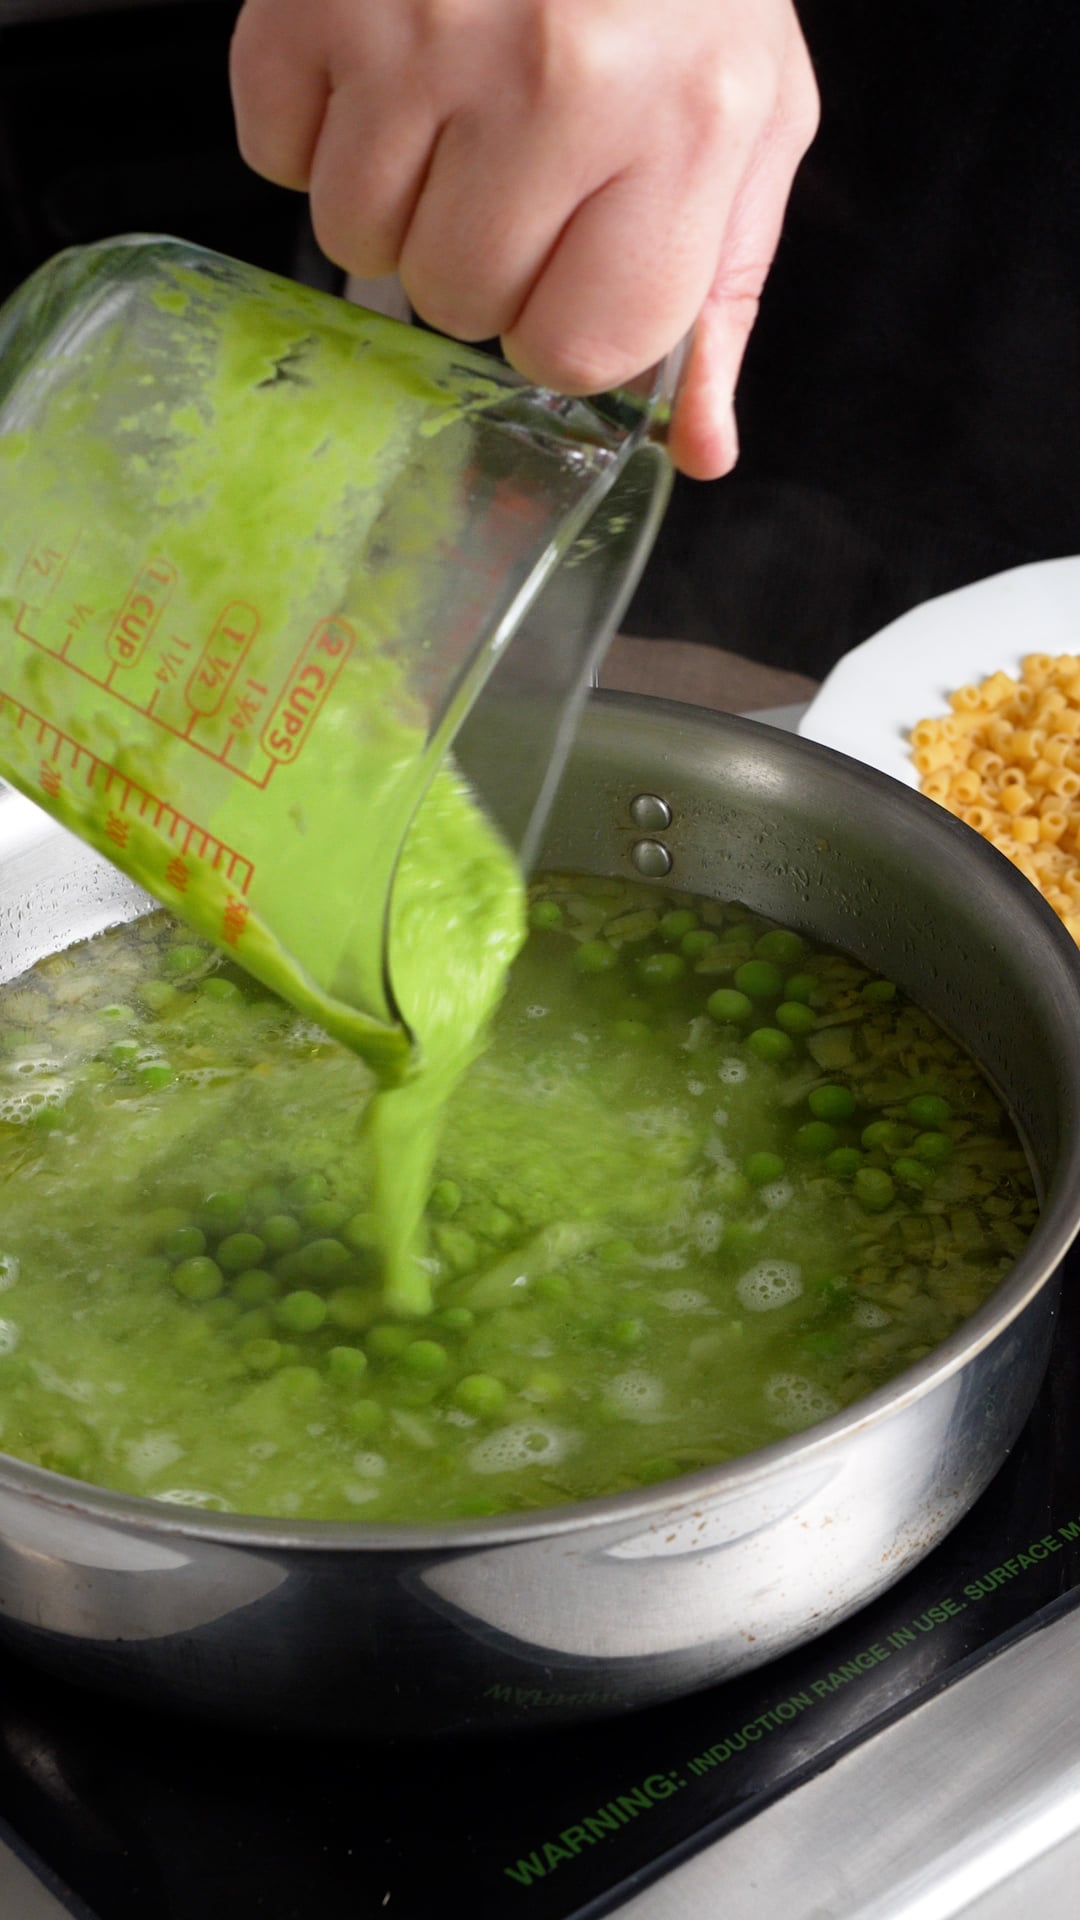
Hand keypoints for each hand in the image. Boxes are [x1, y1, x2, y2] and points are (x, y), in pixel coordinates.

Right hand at [230, 0, 818, 478]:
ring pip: (356, 244)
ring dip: (393, 206)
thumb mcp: (747, 126)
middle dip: (476, 266)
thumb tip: (699, 448)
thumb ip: (720, 295)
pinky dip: (313, 134)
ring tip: (447, 114)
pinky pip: (276, 155)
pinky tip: (380, 75)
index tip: (568, 277)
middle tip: (509, 171)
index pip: (577, 353)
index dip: (560, 332)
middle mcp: (558, 83)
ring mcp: (426, 34)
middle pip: (458, 306)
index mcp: (684, 129)